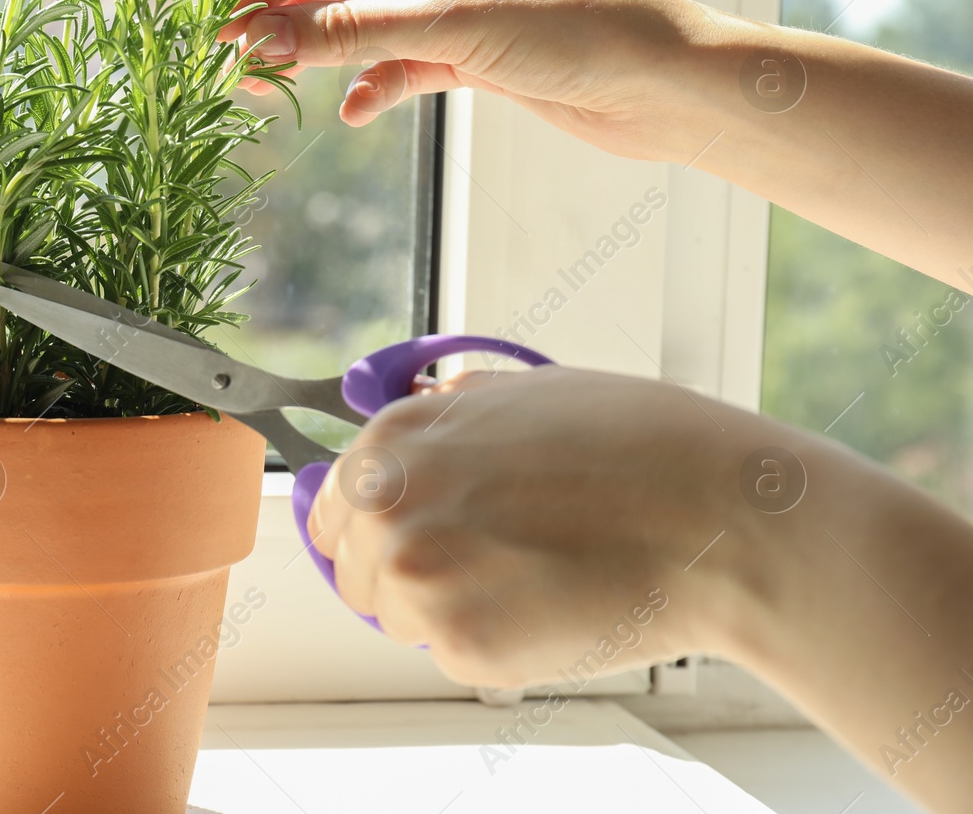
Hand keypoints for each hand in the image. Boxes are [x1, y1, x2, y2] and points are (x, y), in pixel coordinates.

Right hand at [221, 0, 717, 161]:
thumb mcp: (453, 24)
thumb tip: (261, 37)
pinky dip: (373, 85)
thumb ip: (352, 32)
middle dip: (291, 22)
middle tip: (233, 61)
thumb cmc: (578, 25)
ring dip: (323, 57)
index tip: (225, 21)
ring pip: (365, 26)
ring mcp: (454, 1)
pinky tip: (352, 110)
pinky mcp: (469, 52)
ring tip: (270, 88)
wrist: (665, 86)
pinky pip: (398, 64)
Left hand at [305, 365, 787, 688]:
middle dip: (411, 572)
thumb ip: (454, 411)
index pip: (333, 510)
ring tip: (534, 576)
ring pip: (404, 619)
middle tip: (491, 562)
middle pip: (359, 571)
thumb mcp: (526, 391)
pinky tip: (555, 605)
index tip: (403, 539)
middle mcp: (388, 509)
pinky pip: (456, 656)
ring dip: (451, 608)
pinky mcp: (463, 647)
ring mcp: (419, 581)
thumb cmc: (640, 447)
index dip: (372, 528)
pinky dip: (497, 643)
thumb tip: (427, 416)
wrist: (716, 518)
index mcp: (393, 441)